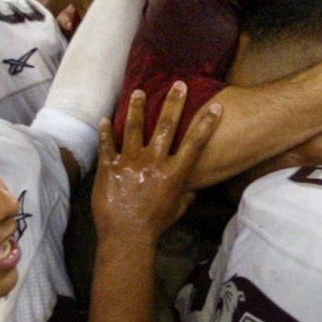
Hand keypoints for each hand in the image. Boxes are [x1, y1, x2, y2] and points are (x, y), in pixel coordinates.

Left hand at [92, 83, 220, 247]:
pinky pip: (107, 144)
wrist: (126, 236)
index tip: (215, 107)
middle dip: (174, 103)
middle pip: (167, 126)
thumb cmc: (154, 225)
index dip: (206, 123)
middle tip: (178, 84)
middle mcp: (154, 162)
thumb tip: (191, 190)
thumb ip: (184, 196)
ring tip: (139, 92)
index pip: (195, 143)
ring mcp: (130, 162)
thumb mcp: (177, 210)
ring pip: (134, 128)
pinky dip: (106, 131)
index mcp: (174, 173)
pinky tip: (105, 118)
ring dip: (138, 107)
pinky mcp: (109, 168)